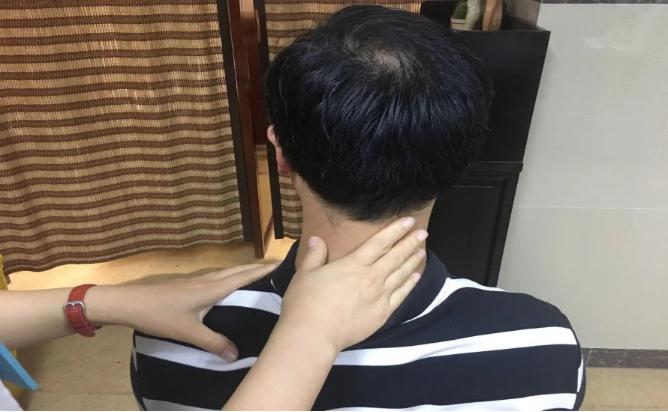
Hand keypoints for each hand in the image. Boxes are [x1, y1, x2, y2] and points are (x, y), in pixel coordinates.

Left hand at [85, 264, 277, 360]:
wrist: (128, 302)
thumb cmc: (159, 315)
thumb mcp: (188, 332)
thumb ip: (213, 343)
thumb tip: (236, 355)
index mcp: (211, 288)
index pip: (244, 276)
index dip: (263, 270)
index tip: (282, 263)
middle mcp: (206, 280)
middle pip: (237, 270)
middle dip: (257, 267)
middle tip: (277, 267)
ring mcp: (196, 280)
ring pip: (226, 272)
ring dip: (244, 270)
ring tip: (259, 274)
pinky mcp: (187, 284)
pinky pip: (217, 276)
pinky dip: (230, 276)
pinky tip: (228, 284)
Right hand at [279, 217, 426, 355]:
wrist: (314, 335)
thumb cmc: (305, 303)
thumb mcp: (305, 274)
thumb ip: (315, 255)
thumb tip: (317, 239)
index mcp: (353, 264)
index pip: (379, 242)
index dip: (395, 230)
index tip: (408, 221)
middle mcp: (371, 277)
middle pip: (396, 256)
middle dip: (410, 242)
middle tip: (422, 233)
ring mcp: (379, 296)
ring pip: (401, 274)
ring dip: (413, 261)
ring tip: (422, 250)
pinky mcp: (381, 314)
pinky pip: (400, 295)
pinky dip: (410, 284)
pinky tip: (416, 277)